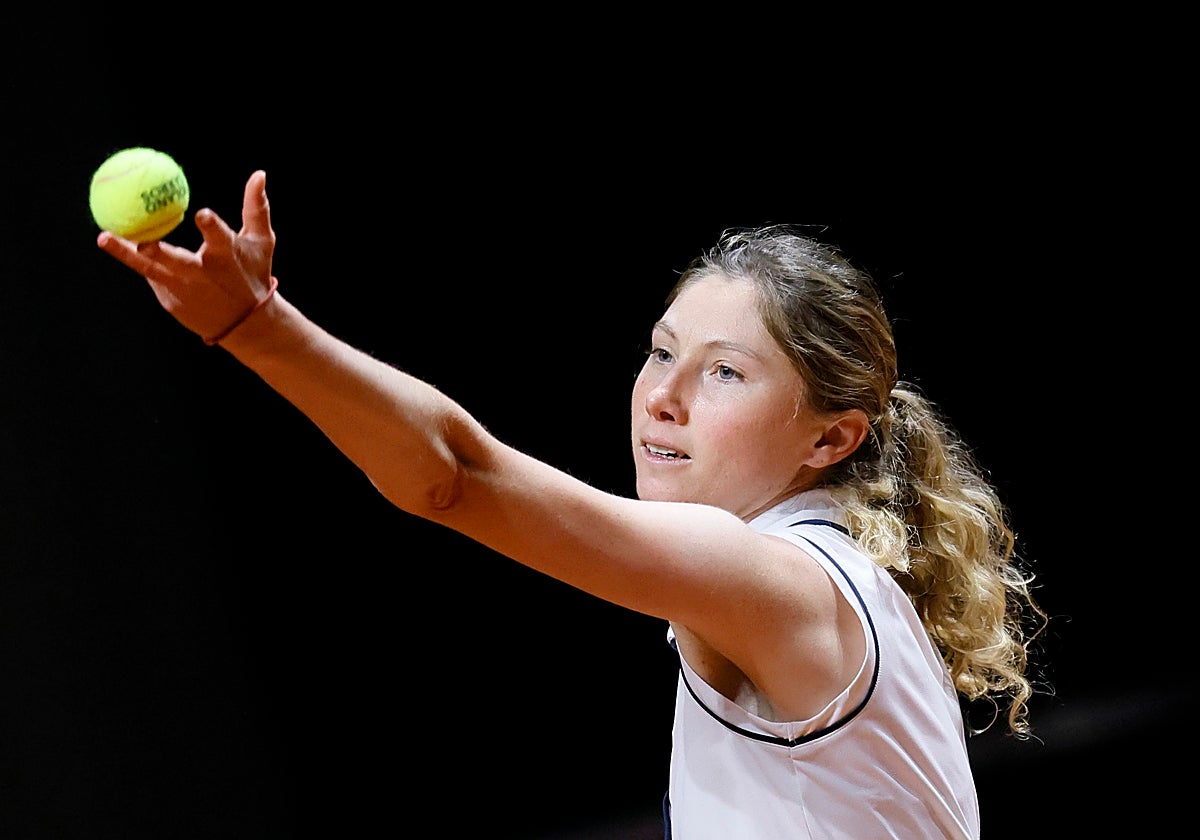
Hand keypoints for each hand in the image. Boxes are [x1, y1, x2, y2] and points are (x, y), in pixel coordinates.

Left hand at [97, 170, 276, 343]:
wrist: (245, 323)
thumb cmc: (253, 273)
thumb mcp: (261, 242)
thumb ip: (256, 208)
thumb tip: (259, 174)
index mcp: (227, 257)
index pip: (220, 239)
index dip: (211, 228)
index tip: (202, 214)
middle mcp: (203, 275)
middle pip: (176, 261)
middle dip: (158, 251)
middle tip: (142, 240)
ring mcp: (184, 291)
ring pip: (150, 269)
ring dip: (126, 253)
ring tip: (104, 237)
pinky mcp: (171, 302)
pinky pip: (152, 275)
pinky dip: (139, 259)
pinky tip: (124, 245)